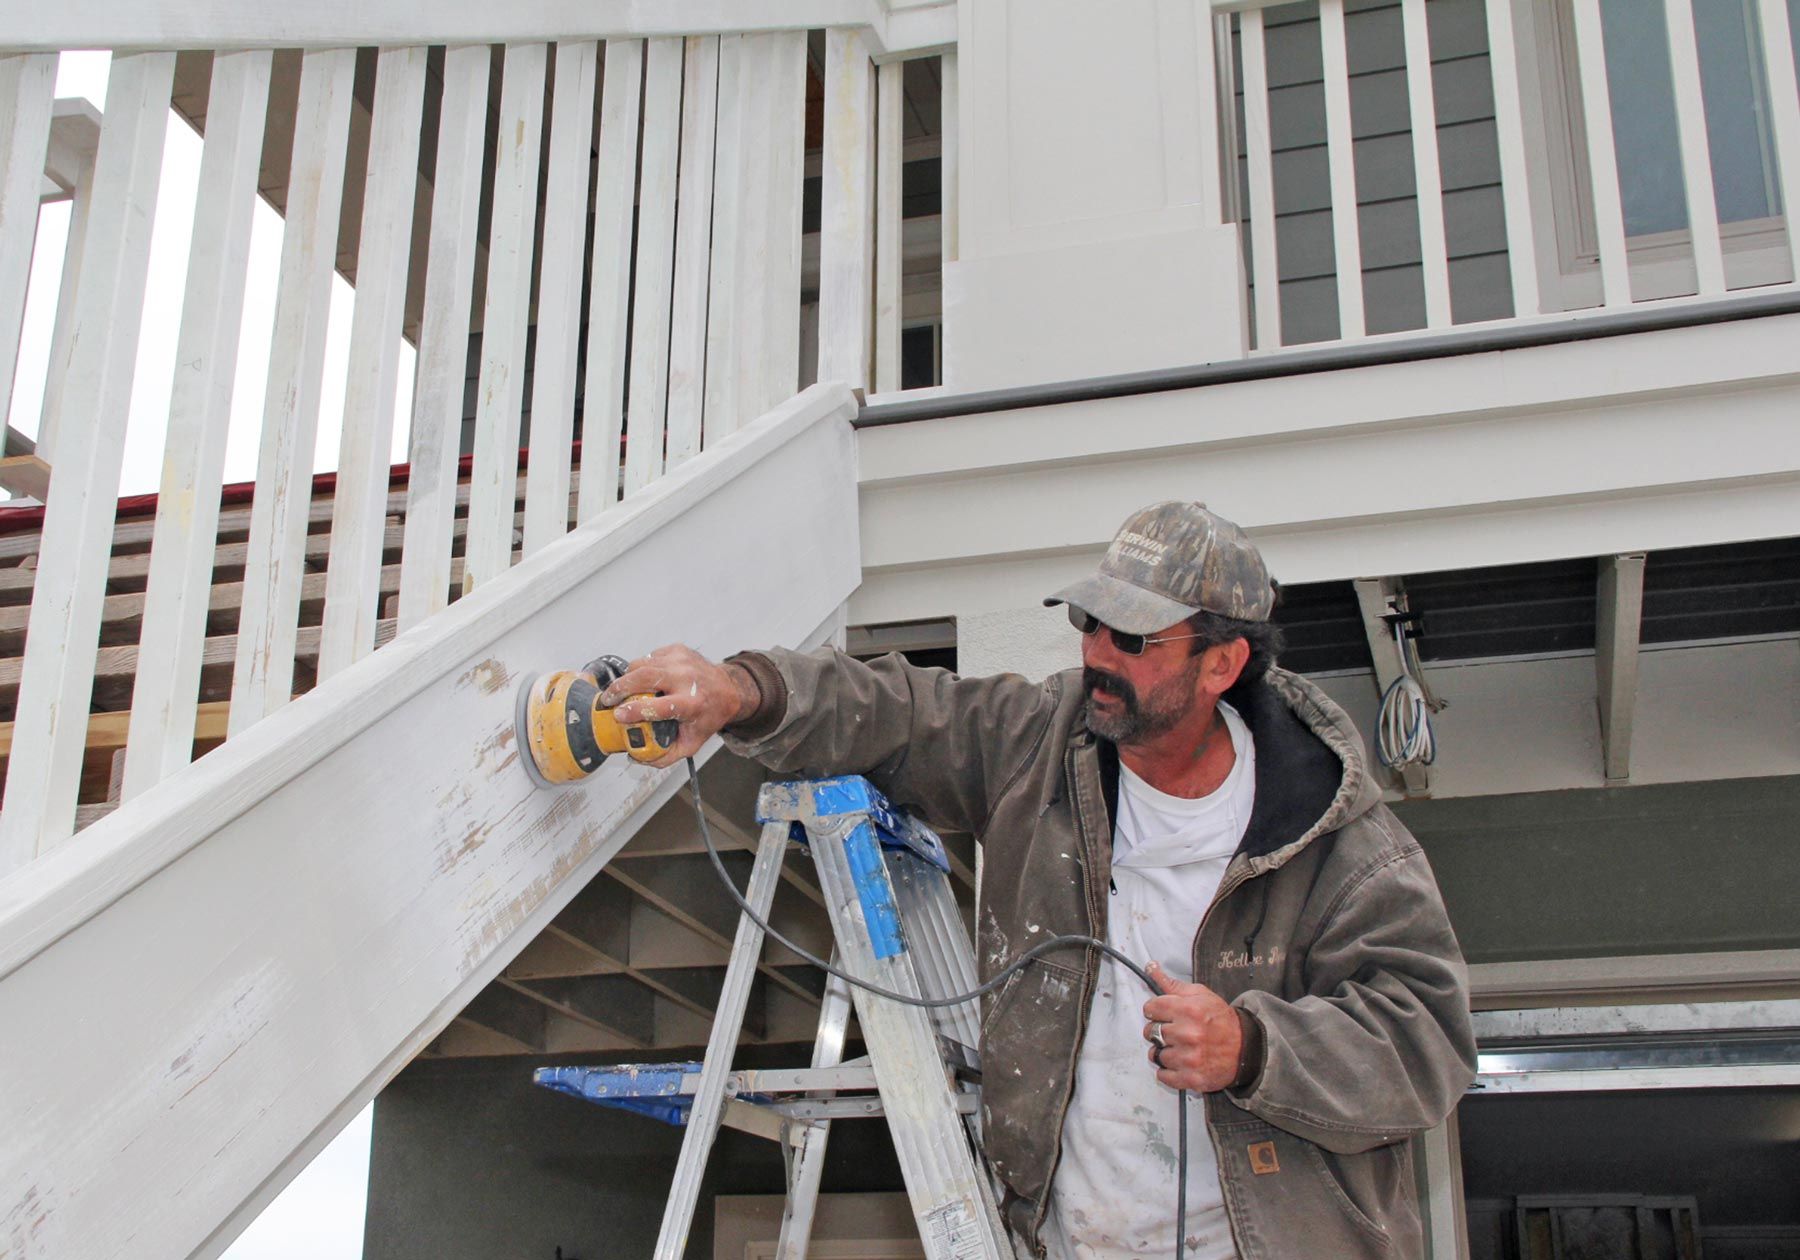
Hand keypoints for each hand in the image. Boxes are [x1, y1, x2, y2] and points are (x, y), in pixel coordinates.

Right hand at [600, 644, 760, 768]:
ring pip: (642, 664)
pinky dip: (640, 668)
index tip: (618, 714)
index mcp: (692, 704)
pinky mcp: (677, 650)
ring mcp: (682, 661)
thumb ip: (663, 756)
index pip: (660, 706)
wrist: (728, 690)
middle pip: (645, 677)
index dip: (635, 711)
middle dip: (620, 687)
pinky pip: (649, 657)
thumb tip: (634, 757)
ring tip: (620, 690)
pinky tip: (643, 679)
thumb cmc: (707, 717)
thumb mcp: (691, 744)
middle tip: (607, 699)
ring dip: (626, 677)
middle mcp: (687, 679)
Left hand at [1142, 961, 1242, 1092]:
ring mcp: (1189, 1059)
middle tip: (1174, 1031)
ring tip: (1178, 1048)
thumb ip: (1172, 985)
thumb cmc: (1220, 1021)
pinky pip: (1162, 1075)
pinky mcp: (1191, 1079)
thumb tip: (1150, 968)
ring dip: (1163, 1052)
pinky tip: (1180, 1062)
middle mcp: (1188, 1034)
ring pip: (1155, 1054)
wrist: (1245, 1049)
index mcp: (1189, 1010)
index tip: (1163, 1014)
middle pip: (1150, 1031)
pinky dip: (1168, 1071)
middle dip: (1158, 1030)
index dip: (1155, 1010)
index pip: (1151, 1008)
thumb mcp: (1200, 995)